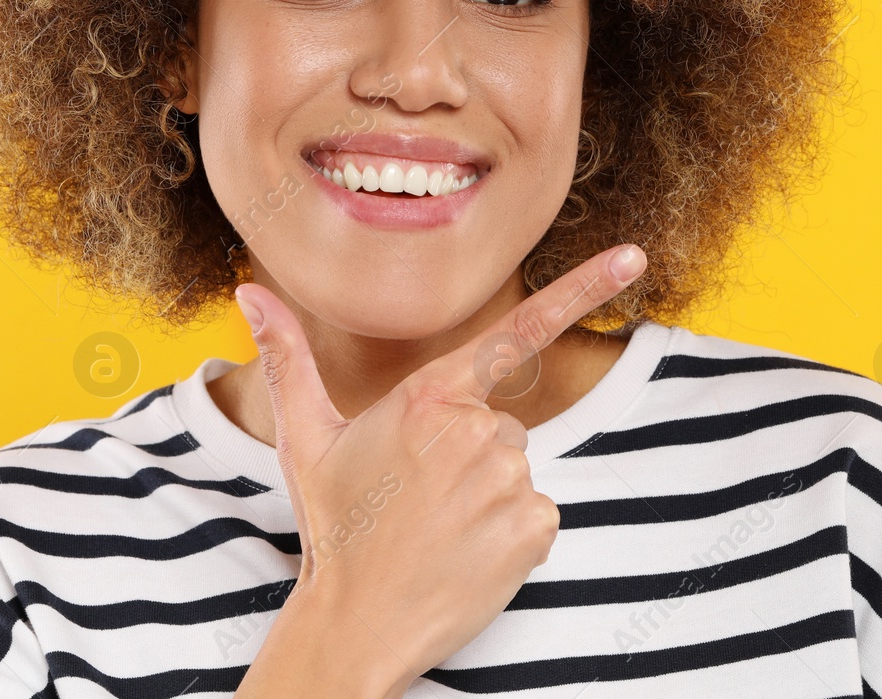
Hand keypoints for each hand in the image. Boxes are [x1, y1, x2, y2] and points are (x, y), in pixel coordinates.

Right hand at [233, 244, 647, 698]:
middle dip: (468, 455)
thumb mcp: (304, 439)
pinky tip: (467, 552)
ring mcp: (508, 480)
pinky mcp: (533, 526)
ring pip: (516, 469)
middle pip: (500, 424)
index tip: (633, 259)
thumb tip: (249, 292)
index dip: (583, 288)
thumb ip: (287, 358)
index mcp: (429, 398)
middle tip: (419, 498)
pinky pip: (537, 513)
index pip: (519, 332)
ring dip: (487, 495)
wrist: (356, 622)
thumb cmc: (334, 525)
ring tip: (438, 528)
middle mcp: (475, 430)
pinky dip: (510, 533)